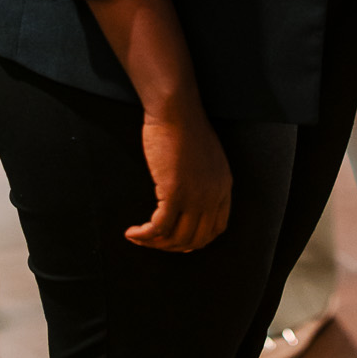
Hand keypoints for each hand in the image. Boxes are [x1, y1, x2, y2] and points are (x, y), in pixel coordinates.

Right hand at [126, 102, 232, 251]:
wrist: (176, 111)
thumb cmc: (185, 128)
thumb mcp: (207, 158)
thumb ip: (205, 180)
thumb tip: (189, 200)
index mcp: (224, 187)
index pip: (216, 229)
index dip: (195, 240)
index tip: (176, 241)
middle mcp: (213, 196)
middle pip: (195, 239)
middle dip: (172, 247)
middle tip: (153, 242)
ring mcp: (195, 196)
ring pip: (176, 238)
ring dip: (155, 244)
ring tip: (139, 238)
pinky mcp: (174, 193)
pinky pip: (159, 228)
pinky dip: (144, 236)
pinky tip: (132, 233)